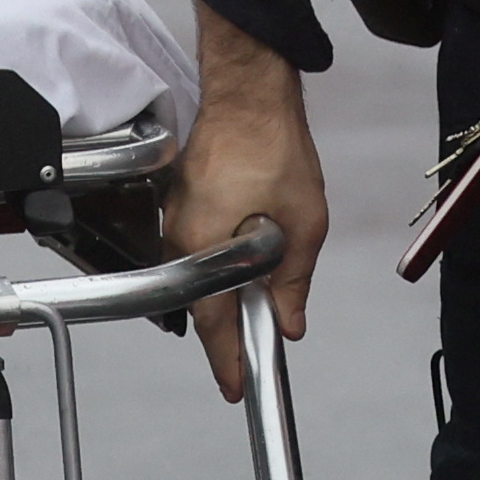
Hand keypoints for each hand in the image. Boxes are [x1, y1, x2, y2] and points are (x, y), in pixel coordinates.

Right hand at [172, 14, 324, 402]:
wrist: (248, 93)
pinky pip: (194, 247)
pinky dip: (216, 264)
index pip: (212, 323)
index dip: (226, 360)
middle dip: (224, 331)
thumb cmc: (271, 145)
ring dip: (222, 293)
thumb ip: (293, 280)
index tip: (235, 386)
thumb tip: (289, 319)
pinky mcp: (181, 201)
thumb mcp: (304, 223)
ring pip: (196, 275)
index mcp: (204, 249)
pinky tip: (245, 262)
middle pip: (198, 303)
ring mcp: (175, 218)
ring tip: (255, 306)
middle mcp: (179, 238)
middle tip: (248, 355)